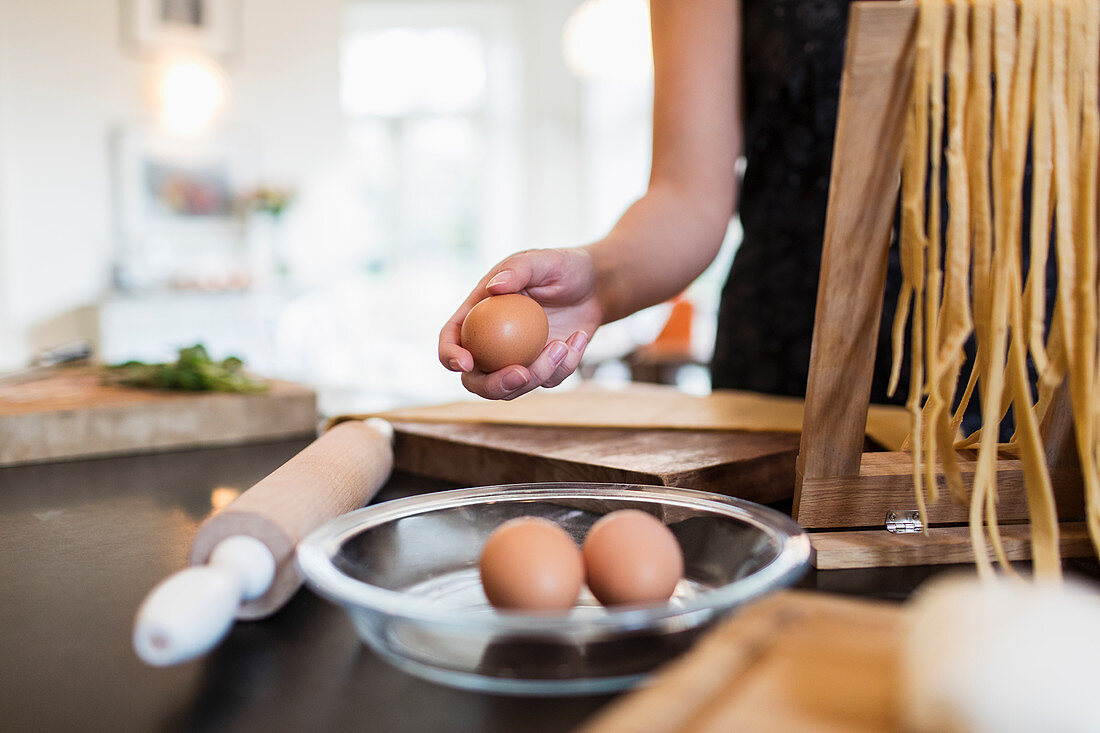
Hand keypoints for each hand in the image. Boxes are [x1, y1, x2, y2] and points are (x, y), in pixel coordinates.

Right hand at [439, 248, 601, 398]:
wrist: (595, 286)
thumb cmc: (562, 267)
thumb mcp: (542, 260)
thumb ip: (518, 270)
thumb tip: (493, 289)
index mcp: (477, 314)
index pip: (451, 338)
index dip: (450, 355)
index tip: (467, 362)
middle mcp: (490, 343)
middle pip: (476, 380)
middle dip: (494, 386)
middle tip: (521, 374)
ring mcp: (516, 359)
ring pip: (514, 387)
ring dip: (539, 373)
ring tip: (563, 345)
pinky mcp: (542, 369)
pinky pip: (547, 381)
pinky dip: (565, 365)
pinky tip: (578, 338)